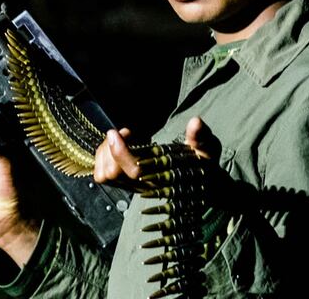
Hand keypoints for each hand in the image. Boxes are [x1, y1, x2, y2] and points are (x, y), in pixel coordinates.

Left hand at [94, 117, 222, 184]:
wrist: (197, 183)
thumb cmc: (200, 164)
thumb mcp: (206, 150)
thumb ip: (200, 137)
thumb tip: (195, 122)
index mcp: (162, 178)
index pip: (135, 171)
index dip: (121, 152)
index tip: (118, 131)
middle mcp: (143, 186)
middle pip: (112, 173)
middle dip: (110, 149)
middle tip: (122, 133)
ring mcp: (131, 185)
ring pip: (104, 175)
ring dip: (104, 153)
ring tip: (119, 138)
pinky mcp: (124, 182)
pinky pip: (102, 174)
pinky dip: (102, 158)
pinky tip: (115, 145)